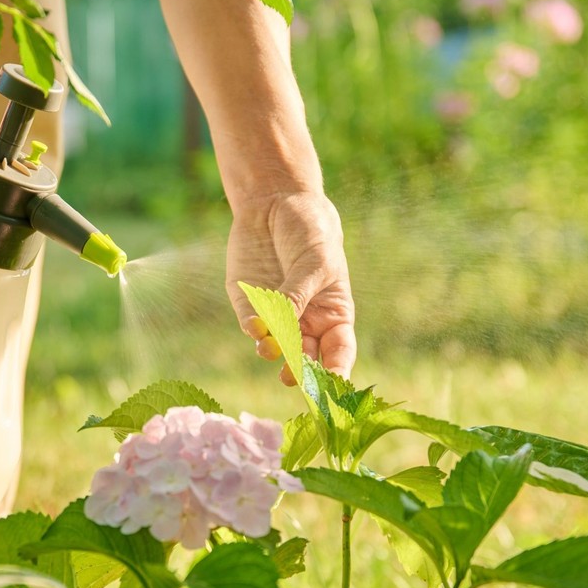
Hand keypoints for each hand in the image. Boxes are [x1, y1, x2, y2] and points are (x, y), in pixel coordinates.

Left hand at [226, 191, 356, 383]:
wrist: (276, 203)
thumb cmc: (311, 232)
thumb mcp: (316, 261)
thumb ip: (300, 294)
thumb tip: (283, 328)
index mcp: (332, 314)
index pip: (338, 351)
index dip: (336, 370)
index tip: (332, 384)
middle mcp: (304, 321)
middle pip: (303, 356)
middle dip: (297, 370)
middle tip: (291, 377)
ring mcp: (275, 315)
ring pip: (274, 344)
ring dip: (272, 350)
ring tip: (270, 348)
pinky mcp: (248, 303)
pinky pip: (250, 323)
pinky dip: (253, 328)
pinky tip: (256, 326)